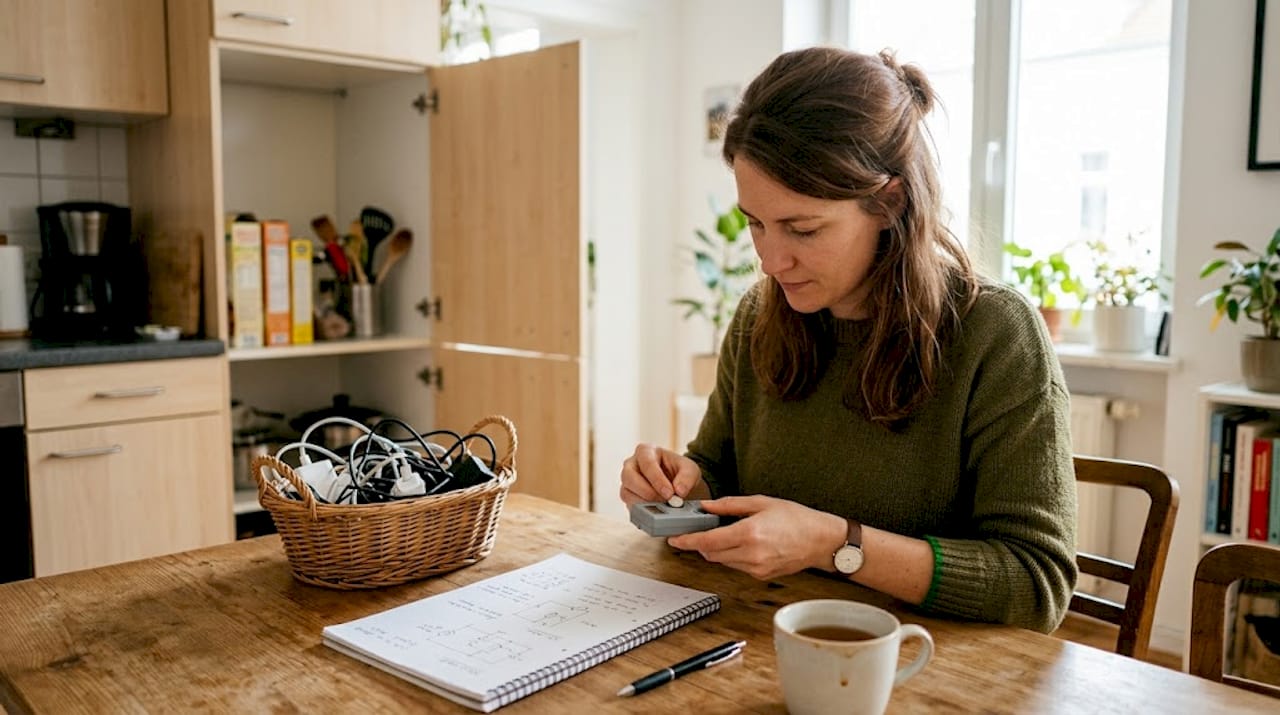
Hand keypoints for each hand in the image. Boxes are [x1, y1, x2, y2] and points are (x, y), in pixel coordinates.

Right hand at [619, 443, 703, 505]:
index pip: (647, 463)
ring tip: (663, 506)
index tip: (670, 493)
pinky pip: (629, 505)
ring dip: (645, 502)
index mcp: (645, 451)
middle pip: (629, 476)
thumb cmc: (680, 472)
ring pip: (626, 492)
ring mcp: (627, 481)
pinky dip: (642, 510)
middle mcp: (631, 464)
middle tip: (665, 501)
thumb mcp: (690, 470)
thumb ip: (687, 477)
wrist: (678, 484)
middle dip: (648, 491)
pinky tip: (656, 511)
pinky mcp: (627, 496)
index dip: (657, 479)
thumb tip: (679, 491)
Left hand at [667, 496, 845, 580]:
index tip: (674, 540)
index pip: (708, 542)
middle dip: (701, 544)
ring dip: (717, 550)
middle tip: (698, 531)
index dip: (688, 542)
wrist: (821, 540)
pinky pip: (737, 566)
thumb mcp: (761, 502)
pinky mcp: (761, 576)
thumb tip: (706, 506)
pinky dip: (732, 555)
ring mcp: (756, 568)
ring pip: (723, 562)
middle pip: (711, 554)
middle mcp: (751, 554)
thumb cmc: (795, 518)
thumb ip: (730, 505)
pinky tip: (742, 543)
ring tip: (725, 533)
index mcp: (749, 533)